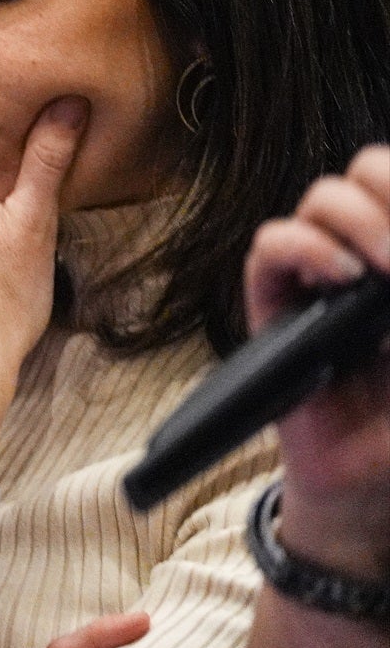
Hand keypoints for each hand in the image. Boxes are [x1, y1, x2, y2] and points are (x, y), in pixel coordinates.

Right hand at [243, 144, 389, 576]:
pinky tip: (339, 278)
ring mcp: (318, 271)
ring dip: (362, 220)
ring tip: (383, 268)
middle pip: (369, 168)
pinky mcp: (273, 299)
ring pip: (324, 196)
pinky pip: (270, 244)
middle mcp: (365, 251)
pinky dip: (306, 248)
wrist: (369, 480)